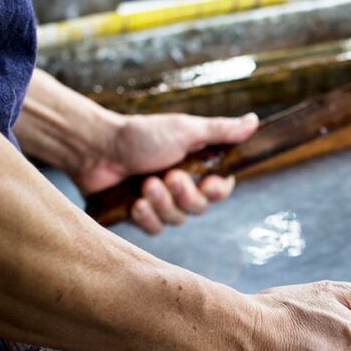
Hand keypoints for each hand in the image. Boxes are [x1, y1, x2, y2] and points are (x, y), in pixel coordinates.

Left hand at [77, 112, 258, 233]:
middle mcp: (181, 187)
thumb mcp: (185, 130)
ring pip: (177, 220)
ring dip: (162, 203)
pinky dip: (146, 217)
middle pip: (200, 208)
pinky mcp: (141, 216)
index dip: (218, 191)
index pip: (221, 189)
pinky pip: (155, 229)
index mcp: (196, 167)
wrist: (95, 148)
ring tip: (145, 184)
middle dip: (184, 195)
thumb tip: (255, 120)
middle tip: (169, 177)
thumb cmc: (140, 135)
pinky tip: (134, 203)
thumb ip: (220, 131)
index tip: (209, 183)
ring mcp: (161, 203)